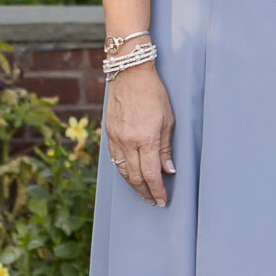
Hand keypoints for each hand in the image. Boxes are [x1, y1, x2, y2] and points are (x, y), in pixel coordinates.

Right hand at [104, 65, 175, 206]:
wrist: (130, 74)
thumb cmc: (154, 93)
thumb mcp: (168, 120)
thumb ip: (166, 148)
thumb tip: (168, 170)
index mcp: (146, 139)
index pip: (151, 174)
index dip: (157, 190)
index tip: (162, 200)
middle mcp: (128, 142)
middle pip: (135, 177)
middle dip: (145, 192)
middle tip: (153, 201)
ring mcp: (116, 138)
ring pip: (123, 170)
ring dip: (133, 185)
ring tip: (143, 192)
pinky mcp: (108, 133)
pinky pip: (114, 159)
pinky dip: (122, 171)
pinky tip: (129, 175)